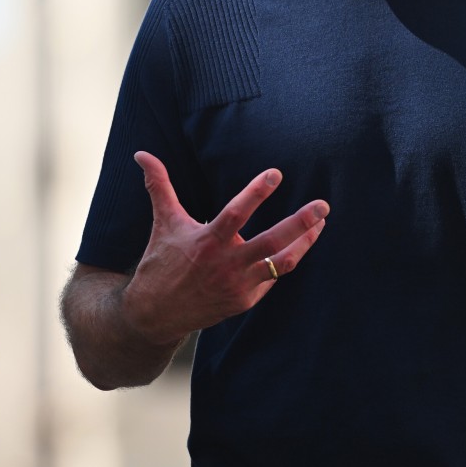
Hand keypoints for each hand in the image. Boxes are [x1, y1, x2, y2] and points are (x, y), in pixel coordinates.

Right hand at [121, 151, 327, 345]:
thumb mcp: (163, 221)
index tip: (276, 174)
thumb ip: (159, 185)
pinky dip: (284, 261)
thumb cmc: (161, 260)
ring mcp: (239, 285)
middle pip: (272, 242)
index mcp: (207, 241)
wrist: (156, 313)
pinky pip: (271, 278)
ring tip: (321, 224)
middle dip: (301, 223)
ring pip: (282, 263)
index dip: (256, 192)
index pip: (236, 213)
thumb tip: (141, 153)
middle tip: (323, 205)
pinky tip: (294, 246)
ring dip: (305, 243)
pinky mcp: (245, 301)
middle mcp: (226, 264)